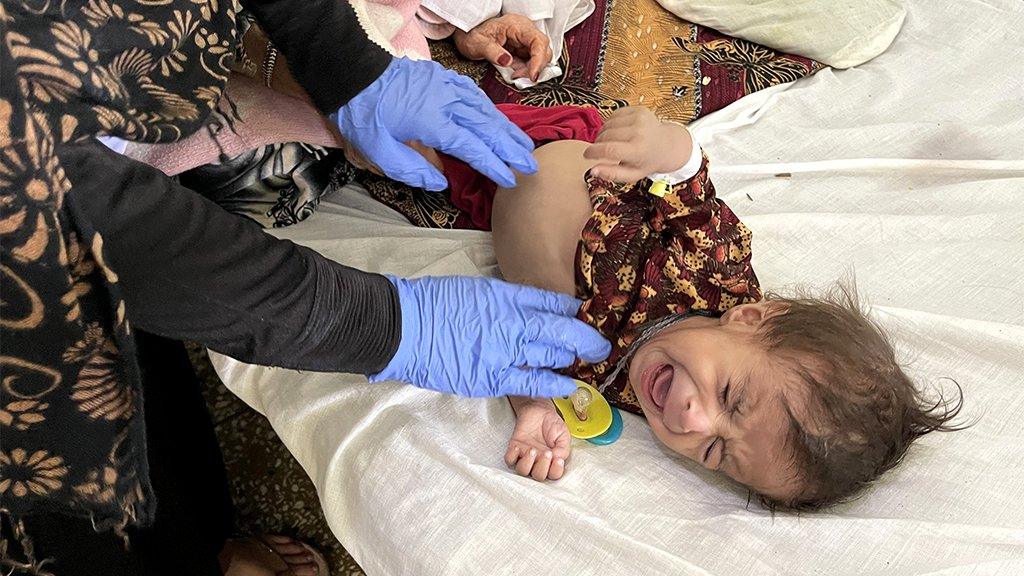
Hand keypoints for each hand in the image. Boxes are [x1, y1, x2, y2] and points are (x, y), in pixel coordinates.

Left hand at [335, 57, 536, 190]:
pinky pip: (475, 95)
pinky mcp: (443, 78)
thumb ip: (412, 171)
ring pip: (486, 109)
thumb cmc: (363, 115)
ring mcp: (447, 86)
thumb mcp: (379, 152)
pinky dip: (491, 110)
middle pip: (488, 128)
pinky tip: (499, 121)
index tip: (510, 179)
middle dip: (512, 149)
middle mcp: (446, 102)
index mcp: (432, 122)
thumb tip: (441, 183)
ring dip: (507, 129)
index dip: (494, 165)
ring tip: (524, 146)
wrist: (353, 72)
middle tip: (531, 166)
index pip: (472, 148)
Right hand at [370, 276, 610, 397]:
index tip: (583, 316)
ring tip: (583, 360)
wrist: (404, 329)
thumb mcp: (477, 289)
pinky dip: (555, 383)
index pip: (554, 303)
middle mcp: (513, 324)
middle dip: (586, 339)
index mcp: (508, 297)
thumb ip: (507, 300)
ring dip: (571, 358)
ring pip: (553, 356)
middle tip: (600, 345)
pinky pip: (533, 383)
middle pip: (562, 331)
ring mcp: (505, 353)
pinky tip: (568, 385)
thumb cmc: (435, 304)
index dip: (573, 312)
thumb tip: (532, 307)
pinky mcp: (493, 378)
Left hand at [454, 15, 553, 81]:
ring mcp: (524, 41)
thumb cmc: (471, 36)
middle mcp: (524, 32)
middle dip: (536, 67)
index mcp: (517, 25)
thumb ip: (492, 52)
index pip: (538, 41)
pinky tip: (515, 74)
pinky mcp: (522, 51)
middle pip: (544, 50)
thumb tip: (507, 61)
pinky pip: (531, 62)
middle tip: (520, 77)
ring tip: (515, 76)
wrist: (467, 36)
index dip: (539, 60)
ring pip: (540, 58)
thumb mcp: (477, 44)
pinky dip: (527, 71)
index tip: (533, 75)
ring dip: (531, 70)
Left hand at [505, 400, 571, 480]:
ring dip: (527, 463)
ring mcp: (525, 456)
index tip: (558, 459)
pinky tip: (519, 446)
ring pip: (522, 471)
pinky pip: (509, 460)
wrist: (539, 410)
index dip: (556, 470)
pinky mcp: (514, 448)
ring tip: (533, 449)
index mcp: (552, 461)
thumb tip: (558, 459)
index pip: (553, 475)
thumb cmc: (552, 424)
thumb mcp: (563, 434)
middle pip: (538, 476)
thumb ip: (563, 449)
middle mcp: (538, 461)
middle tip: (546, 452)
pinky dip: (512, 456)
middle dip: (543, 467)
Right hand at [583, 107, 693, 182]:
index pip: (609, 149)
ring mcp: (640, 118)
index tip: (586, 155)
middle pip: (606, 136)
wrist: (668, 145)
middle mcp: (640, 132)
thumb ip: (612, 175)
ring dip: (603, 133)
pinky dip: (610, 124)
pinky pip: (614, 115)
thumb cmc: (647, 162)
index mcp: (639, 151)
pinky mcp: (639, 109)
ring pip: (608, 124)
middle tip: (599, 150)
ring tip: (608, 141)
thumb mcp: (632, 175)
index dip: (593, 152)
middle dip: (598, 144)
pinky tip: (616, 131)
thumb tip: (592, 171)